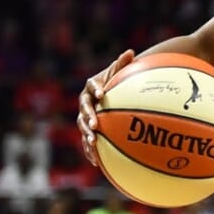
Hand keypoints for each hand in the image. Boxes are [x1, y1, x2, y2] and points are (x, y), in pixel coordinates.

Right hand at [77, 49, 135, 166]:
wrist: (107, 94)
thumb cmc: (116, 83)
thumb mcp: (120, 74)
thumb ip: (123, 65)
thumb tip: (130, 51)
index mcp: (92, 87)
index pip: (91, 86)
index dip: (95, 90)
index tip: (102, 94)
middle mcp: (85, 101)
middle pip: (84, 110)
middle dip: (88, 117)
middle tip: (94, 125)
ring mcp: (84, 116)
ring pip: (83, 126)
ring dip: (86, 135)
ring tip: (93, 144)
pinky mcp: (88, 129)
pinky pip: (87, 140)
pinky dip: (90, 150)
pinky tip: (96, 161)